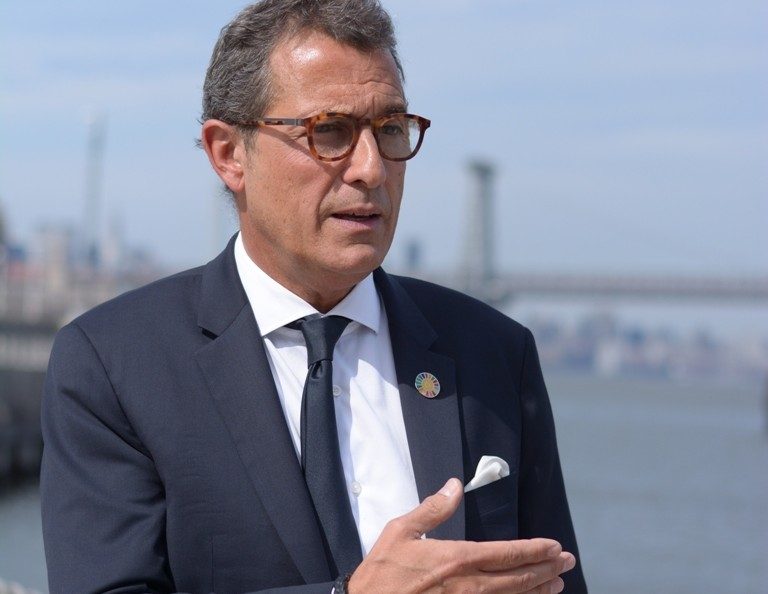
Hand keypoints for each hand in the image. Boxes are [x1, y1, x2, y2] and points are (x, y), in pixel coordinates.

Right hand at [347, 478, 575, 593]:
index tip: (554, 546)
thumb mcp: (400, 530)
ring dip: (537, 590)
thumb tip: (455, 484)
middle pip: (517, 578)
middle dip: (546, 569)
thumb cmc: (381, 572)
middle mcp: (467, 586)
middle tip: (567, 562)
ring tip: (557, 584)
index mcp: (456, 559)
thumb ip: (432, 508)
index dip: (534, 550)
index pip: (506, 554)